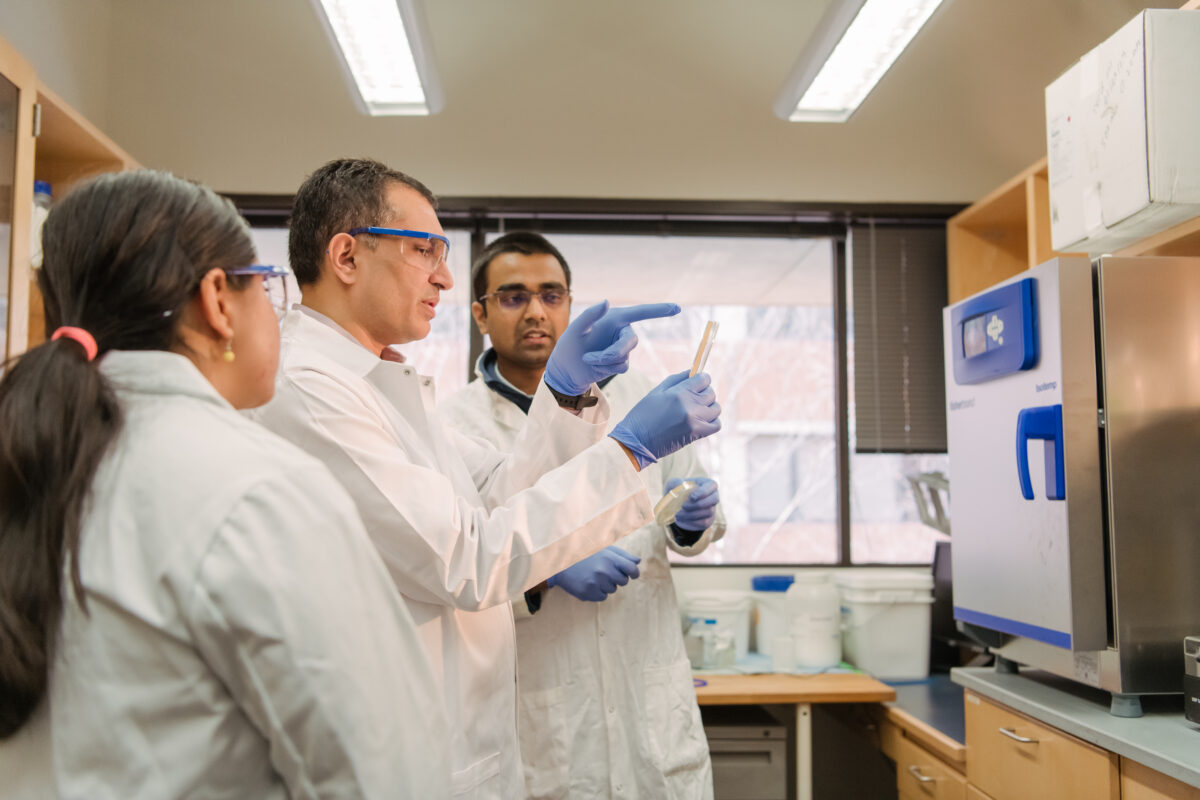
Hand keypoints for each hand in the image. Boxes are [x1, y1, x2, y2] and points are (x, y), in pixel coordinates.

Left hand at [544, 300, 680, 395]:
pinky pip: (622, 367)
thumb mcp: (575, 330)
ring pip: (624, 357)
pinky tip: (594, 365)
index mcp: (613, 318)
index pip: (640, 312)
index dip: (659, 310)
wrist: (566, 369)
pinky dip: (607, 368)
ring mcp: (621, 347)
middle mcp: (620, 331)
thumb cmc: (568, 346)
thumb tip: (606, 301)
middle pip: (631, 342)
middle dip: (614, 352)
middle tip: (593, 358)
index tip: (677, 308)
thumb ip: (590, 315)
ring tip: (588, 359)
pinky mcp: (620, 362)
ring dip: (605, 361)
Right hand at [547, 546, 640, 601]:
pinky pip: (602, 597)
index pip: (632, 569)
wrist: (561, 563)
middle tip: (605, 571)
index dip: (634, 573)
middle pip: (623, 581)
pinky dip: (598, 592)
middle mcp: (604, 572)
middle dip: (617, 577)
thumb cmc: (586, 554)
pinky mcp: (588, 594)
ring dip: (607, 584)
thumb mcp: (604, 549)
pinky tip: (589, 582)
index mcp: (610, 559)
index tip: (631, 574)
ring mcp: (595, 584)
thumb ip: (623, 555)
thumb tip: (638, 561)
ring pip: (612, 590)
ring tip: (594, 575)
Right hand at [609, 371, 720, 467]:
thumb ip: (677, 379)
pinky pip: (716, 424)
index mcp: (679, 393)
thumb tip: (693, 372)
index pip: (704, 379)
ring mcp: (695, 421)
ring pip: (716, 408)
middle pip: (711, 393)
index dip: (702, 378)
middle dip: (704, 392)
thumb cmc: (644, 414)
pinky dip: (712, 421)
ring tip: (697, 409)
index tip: (698, 381)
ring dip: (709, 407)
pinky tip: (701, 420)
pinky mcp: (697, 434)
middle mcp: (690, 406)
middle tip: (693, 396)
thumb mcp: (656, 391)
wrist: (637, 441)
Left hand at [666, 477, 718, 530]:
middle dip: (698, 504)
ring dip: (692, 514)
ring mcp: (712, 508)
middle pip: (714, 499)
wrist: (677, 506)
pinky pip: (704, 522)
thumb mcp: (674, 484)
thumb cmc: (678, 491)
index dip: (703, 492)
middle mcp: (713, 495)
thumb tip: (679, 486)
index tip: (691, 497)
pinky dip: (693, 522)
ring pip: (708, 512)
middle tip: (683, 506)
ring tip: (678, 514)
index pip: (711, 485)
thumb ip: (676, 483)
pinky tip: (682, 519)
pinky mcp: (709, 520)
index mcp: (706, 483)